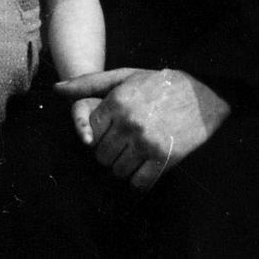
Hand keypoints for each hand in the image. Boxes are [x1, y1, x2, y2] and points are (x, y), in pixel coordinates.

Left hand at [55, 67, 229, 189]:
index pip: (89, 133)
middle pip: (101, 155)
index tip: (110, 130)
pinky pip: (138, 182)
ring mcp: (146, 142)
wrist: (202, 97)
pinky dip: (139, 179)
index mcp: (117, 102)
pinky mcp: (164, 158)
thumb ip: (88, 84)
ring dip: (124, 166)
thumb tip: (56, 89)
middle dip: (110, 152)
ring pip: (117, 170)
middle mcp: (129, 122)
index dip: (97, 135)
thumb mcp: (123, 76)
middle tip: (124, 143)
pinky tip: (146, 166)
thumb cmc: (158, 85)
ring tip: (135, 153)